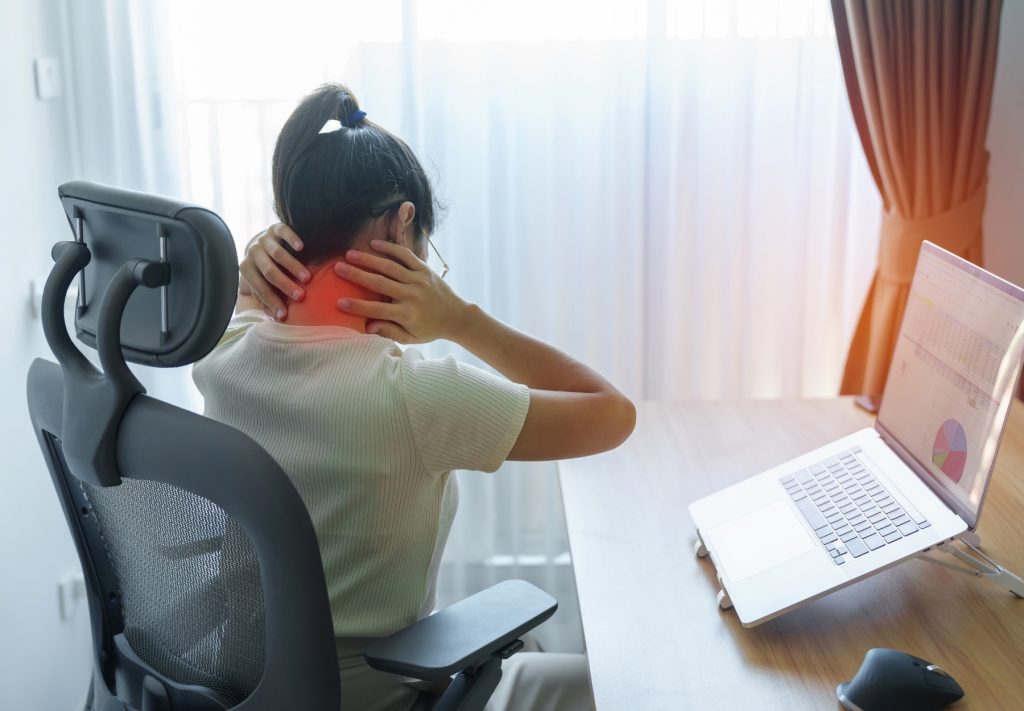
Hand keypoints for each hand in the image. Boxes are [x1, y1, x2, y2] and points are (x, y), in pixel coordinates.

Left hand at [239, 223, 309, 318]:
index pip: (260, 288)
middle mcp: (253, 253)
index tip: (285, 315)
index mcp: (247, 269)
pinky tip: (302, 247)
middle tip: (300, 296)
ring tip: (307, 277)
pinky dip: (292, 239)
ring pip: (277, 254)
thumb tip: (279, 319)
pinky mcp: (275, 228)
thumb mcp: (263, 282)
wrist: (265, 241)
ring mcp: (264, 239)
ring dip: (292, 266)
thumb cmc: (267, 268)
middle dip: (285, 285)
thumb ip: (268, 296)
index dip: (272, 302)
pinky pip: (283, 231)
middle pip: (269, 272)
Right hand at [335, 239, 470, 343]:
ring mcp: (418, 280)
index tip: (339, 302)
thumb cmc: (429, 329)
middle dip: (357, 275)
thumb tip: (368, 327)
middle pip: (379, 283)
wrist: (456, 316)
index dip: (357, 307)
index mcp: (407, 314)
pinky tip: (374, 244)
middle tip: (338, 268)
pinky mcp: (424, 269)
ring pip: (390, 267)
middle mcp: (412, 295)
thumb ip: (390, 332)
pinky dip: (390, 248)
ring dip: (369, 259)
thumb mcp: (411, 338)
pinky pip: (406, 256)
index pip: (377, 310)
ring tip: (350, 254)